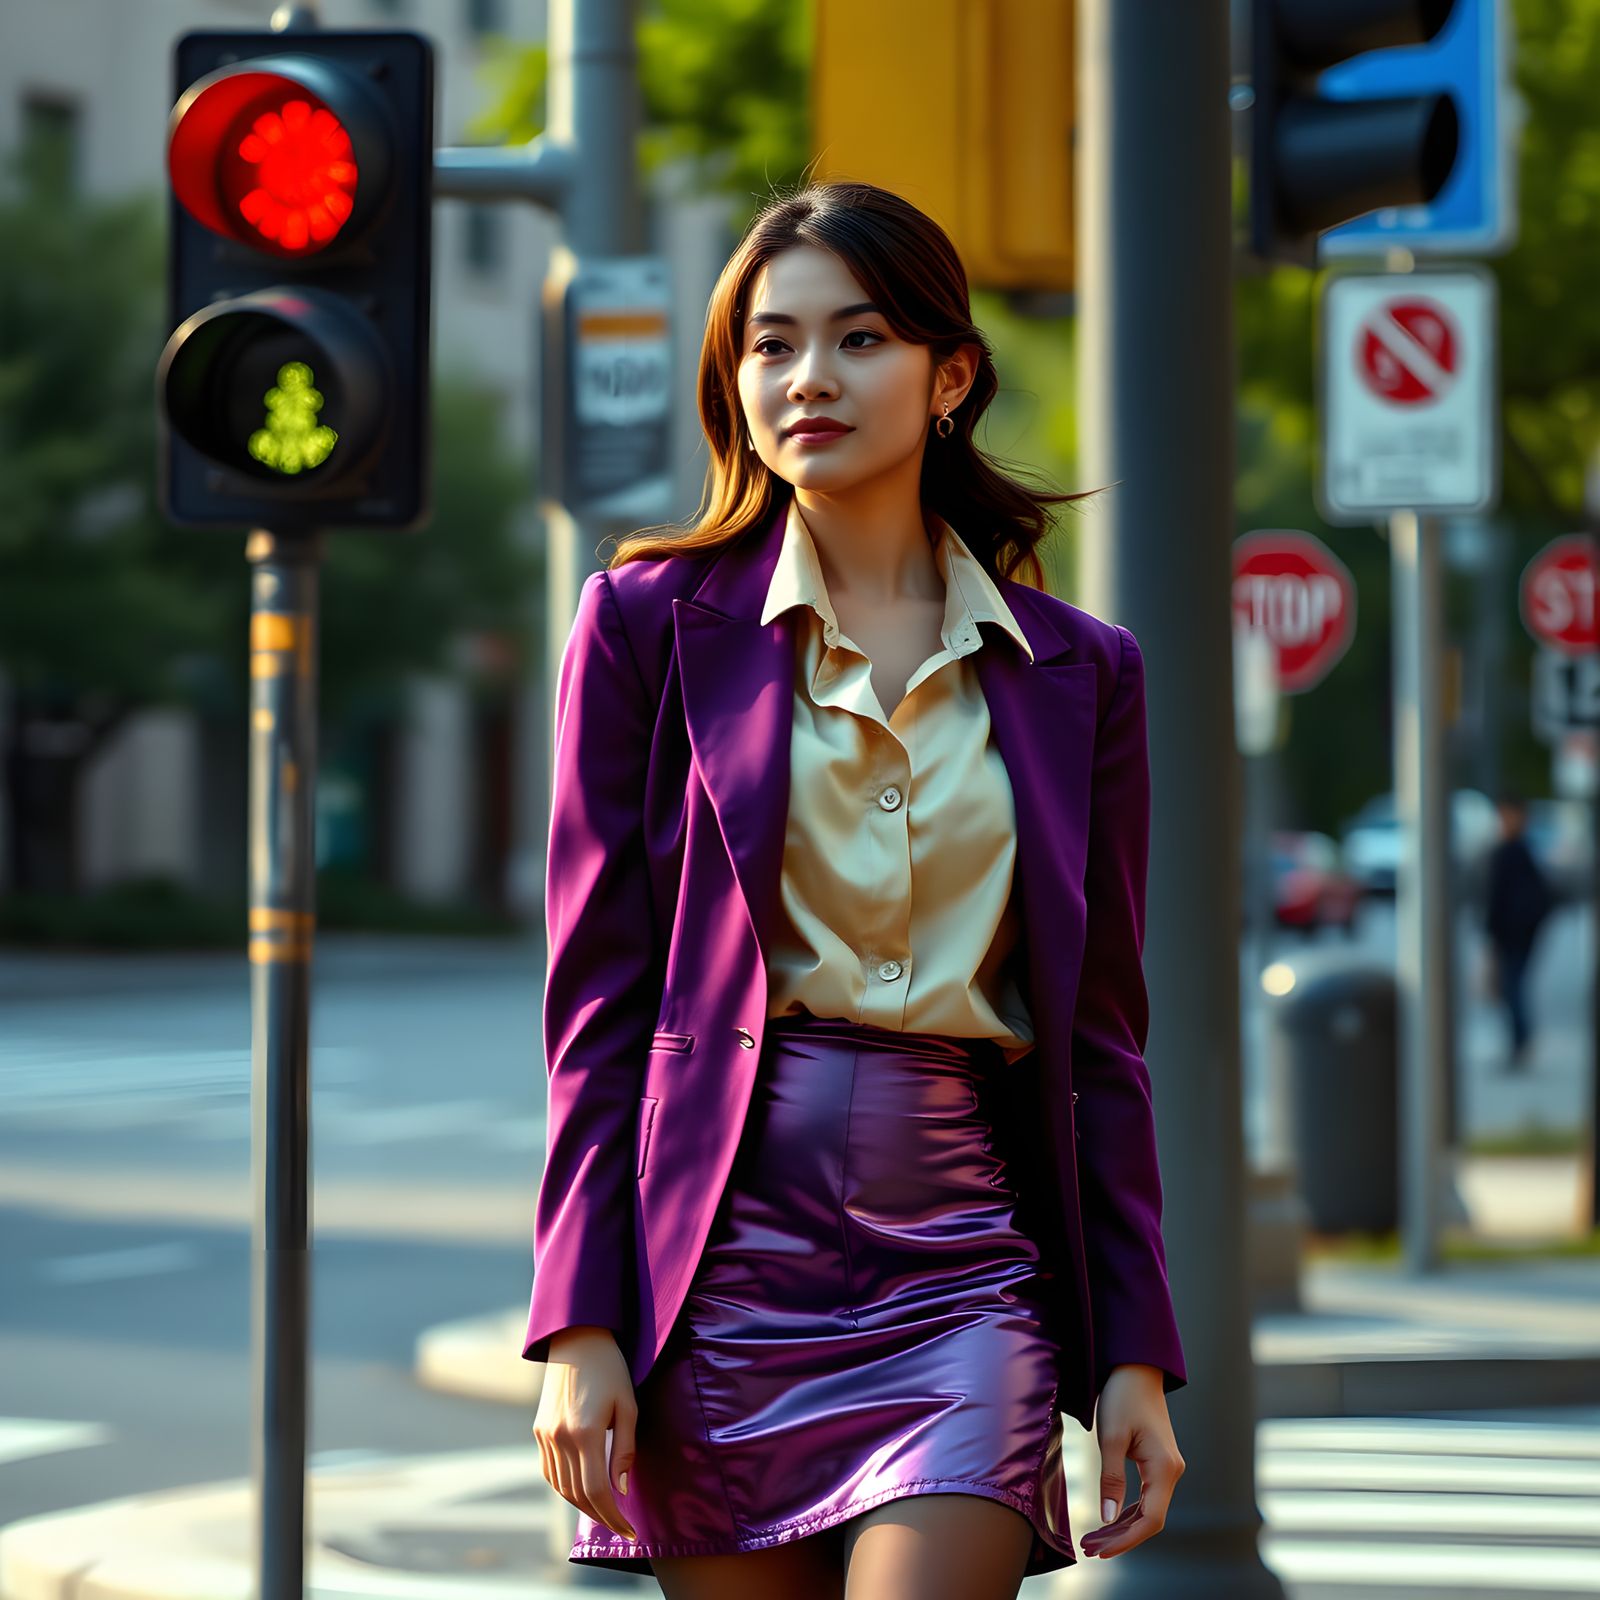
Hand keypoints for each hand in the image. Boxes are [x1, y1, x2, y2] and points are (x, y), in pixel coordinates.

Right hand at [533, 1325, 639, 1541]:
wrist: (578, 1338)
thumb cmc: (611, 1369)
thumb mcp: (627, 1406)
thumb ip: (624, 1450)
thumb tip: (621, 1490)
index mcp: (585, 1433)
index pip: (597, 1491)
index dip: (613, 1517)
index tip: (630, 1531)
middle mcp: (560, 1438)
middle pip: (578, 1494)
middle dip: (601, 1516)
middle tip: (621, 1526)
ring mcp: (545, 1435)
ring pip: (561, 1487)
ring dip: (582, 1504)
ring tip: (604, 1511)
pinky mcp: (539, 1430)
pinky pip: (549, 1471)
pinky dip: (563, 1487)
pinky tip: (580, 1489)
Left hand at [1079, 1364, 1184, 1559]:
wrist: (1135, 1369)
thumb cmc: (1122, 1398)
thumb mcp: (1112, 1437)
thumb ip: (1111, 1478)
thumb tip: (1107, 1517)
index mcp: (1164, 1468)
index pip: (1150, 1520)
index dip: (1126, 1539)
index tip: (1101, 1550)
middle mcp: (1171, 1472)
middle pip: (1148, 1519)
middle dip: (1119, 1537)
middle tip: (1088, 1549)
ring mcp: (1166, 1468)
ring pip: (1146, 1509)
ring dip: (1121, 1526)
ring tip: (1092, 1539)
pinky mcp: (1157, 1463)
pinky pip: (1145, 1496)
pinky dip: (1126, 1510)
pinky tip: (1107, 1520)